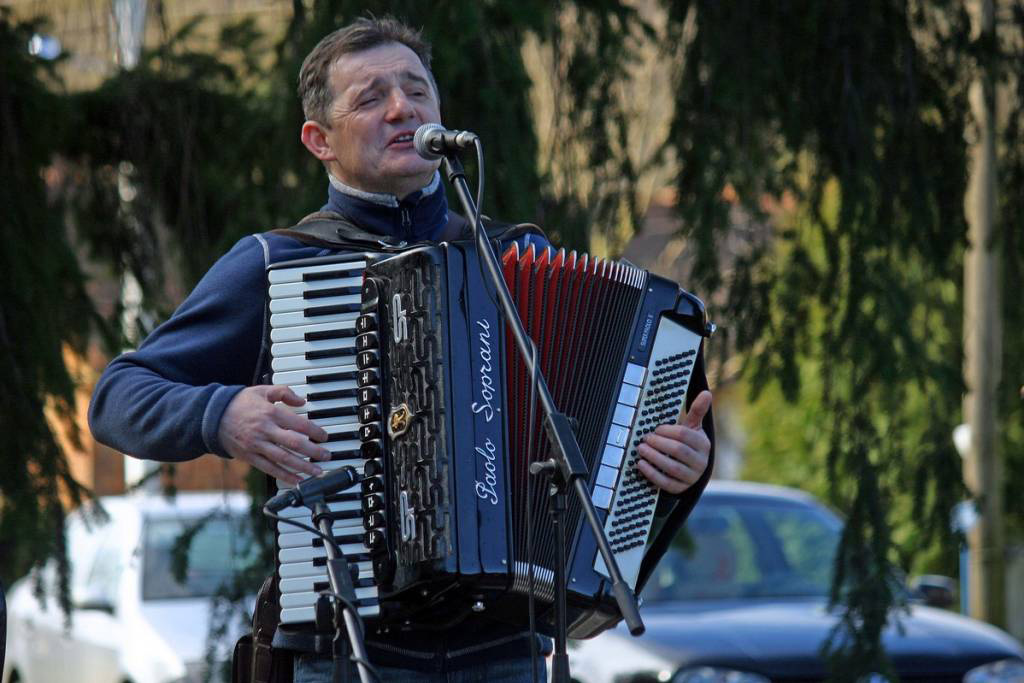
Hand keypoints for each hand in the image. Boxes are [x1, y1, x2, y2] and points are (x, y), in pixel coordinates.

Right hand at [217, 385, 331, 484]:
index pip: (297, 424)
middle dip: (313, 451)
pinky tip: (297, 481)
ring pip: (283, 459)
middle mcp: (264, 430)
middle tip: (327, 456)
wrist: (212, 417)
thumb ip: (284, 392)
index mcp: (269, 413)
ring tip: (317, 472)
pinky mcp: (250, 457)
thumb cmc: (240, 403)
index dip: (314, 431)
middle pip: (293, 443)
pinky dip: (284, 476)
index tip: (325, 437)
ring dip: (303, 467)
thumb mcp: (262, 391)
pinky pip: (270, 469)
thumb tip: (302, 401)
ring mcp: (256, 445)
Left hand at [636, 390, 711, 493]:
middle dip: (659, 443)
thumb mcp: (693, 428)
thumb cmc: (688, 444)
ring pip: (672, 468)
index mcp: (704, 445)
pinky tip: (641, 464)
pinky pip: (665, 483)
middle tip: (645, 438)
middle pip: (678, 451)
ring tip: (641, 449)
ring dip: (654, 457)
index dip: (668, 431)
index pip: (685, 436)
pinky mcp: (680, 489)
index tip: (656, 429)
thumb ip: (697, 411)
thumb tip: (706, 393)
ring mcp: (691, 478)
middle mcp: (701, 463)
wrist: (690, 469)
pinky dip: (652, 473)